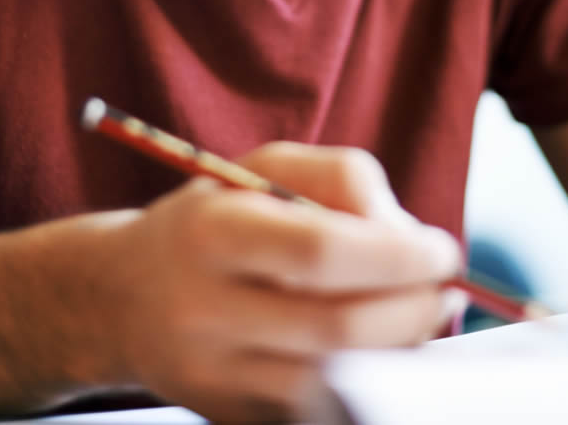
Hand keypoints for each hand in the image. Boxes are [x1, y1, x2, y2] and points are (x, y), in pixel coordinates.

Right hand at [87, 142, 464, 421]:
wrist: (121, 298)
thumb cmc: (217, 219)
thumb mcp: (266, 168)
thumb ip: (344, 179)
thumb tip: (408, 237)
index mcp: (211, 233)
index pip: (318, 252)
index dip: (396, 256)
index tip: (443, 251)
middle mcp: (203, 312)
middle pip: (337, 329)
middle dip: (413, 310)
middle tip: (446, 289)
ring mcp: (214, 378)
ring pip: (336, 381)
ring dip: (400, 350)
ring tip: (420, 314)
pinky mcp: (229, 419)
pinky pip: (319, 409)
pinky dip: (365, 381)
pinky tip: (377, 348)